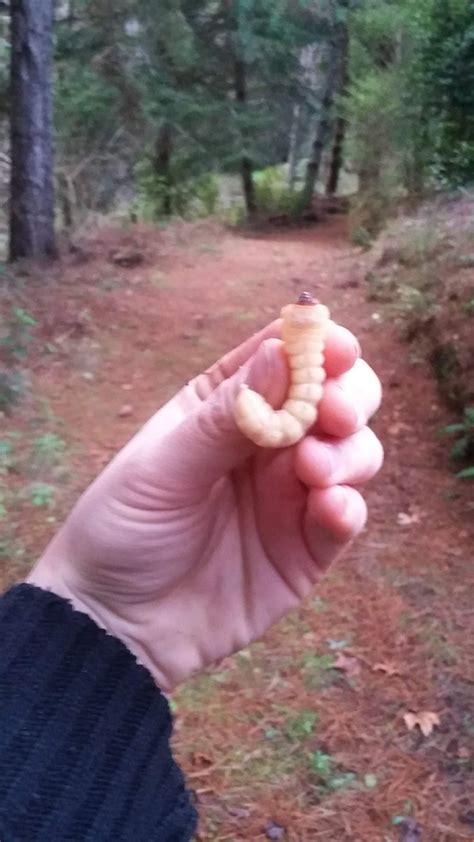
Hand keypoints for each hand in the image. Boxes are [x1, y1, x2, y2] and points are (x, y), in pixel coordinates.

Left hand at [28, 319, 382, 690]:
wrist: (118, 624)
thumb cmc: (124, 530)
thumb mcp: (164, 468)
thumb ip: (226, 416)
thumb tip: (281, 351)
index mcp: (226, 405)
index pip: (283, 356)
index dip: (317, 346)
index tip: (338, 350)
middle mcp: (268, 441)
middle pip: (336, 396)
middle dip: (349, 396)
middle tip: (333, 415)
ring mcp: (292, 492)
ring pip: (355, 450)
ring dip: (348, 452)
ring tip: (312, 472)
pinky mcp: (308, 545)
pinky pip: (347, 514)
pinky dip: (348, 505)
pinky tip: (327, 509)